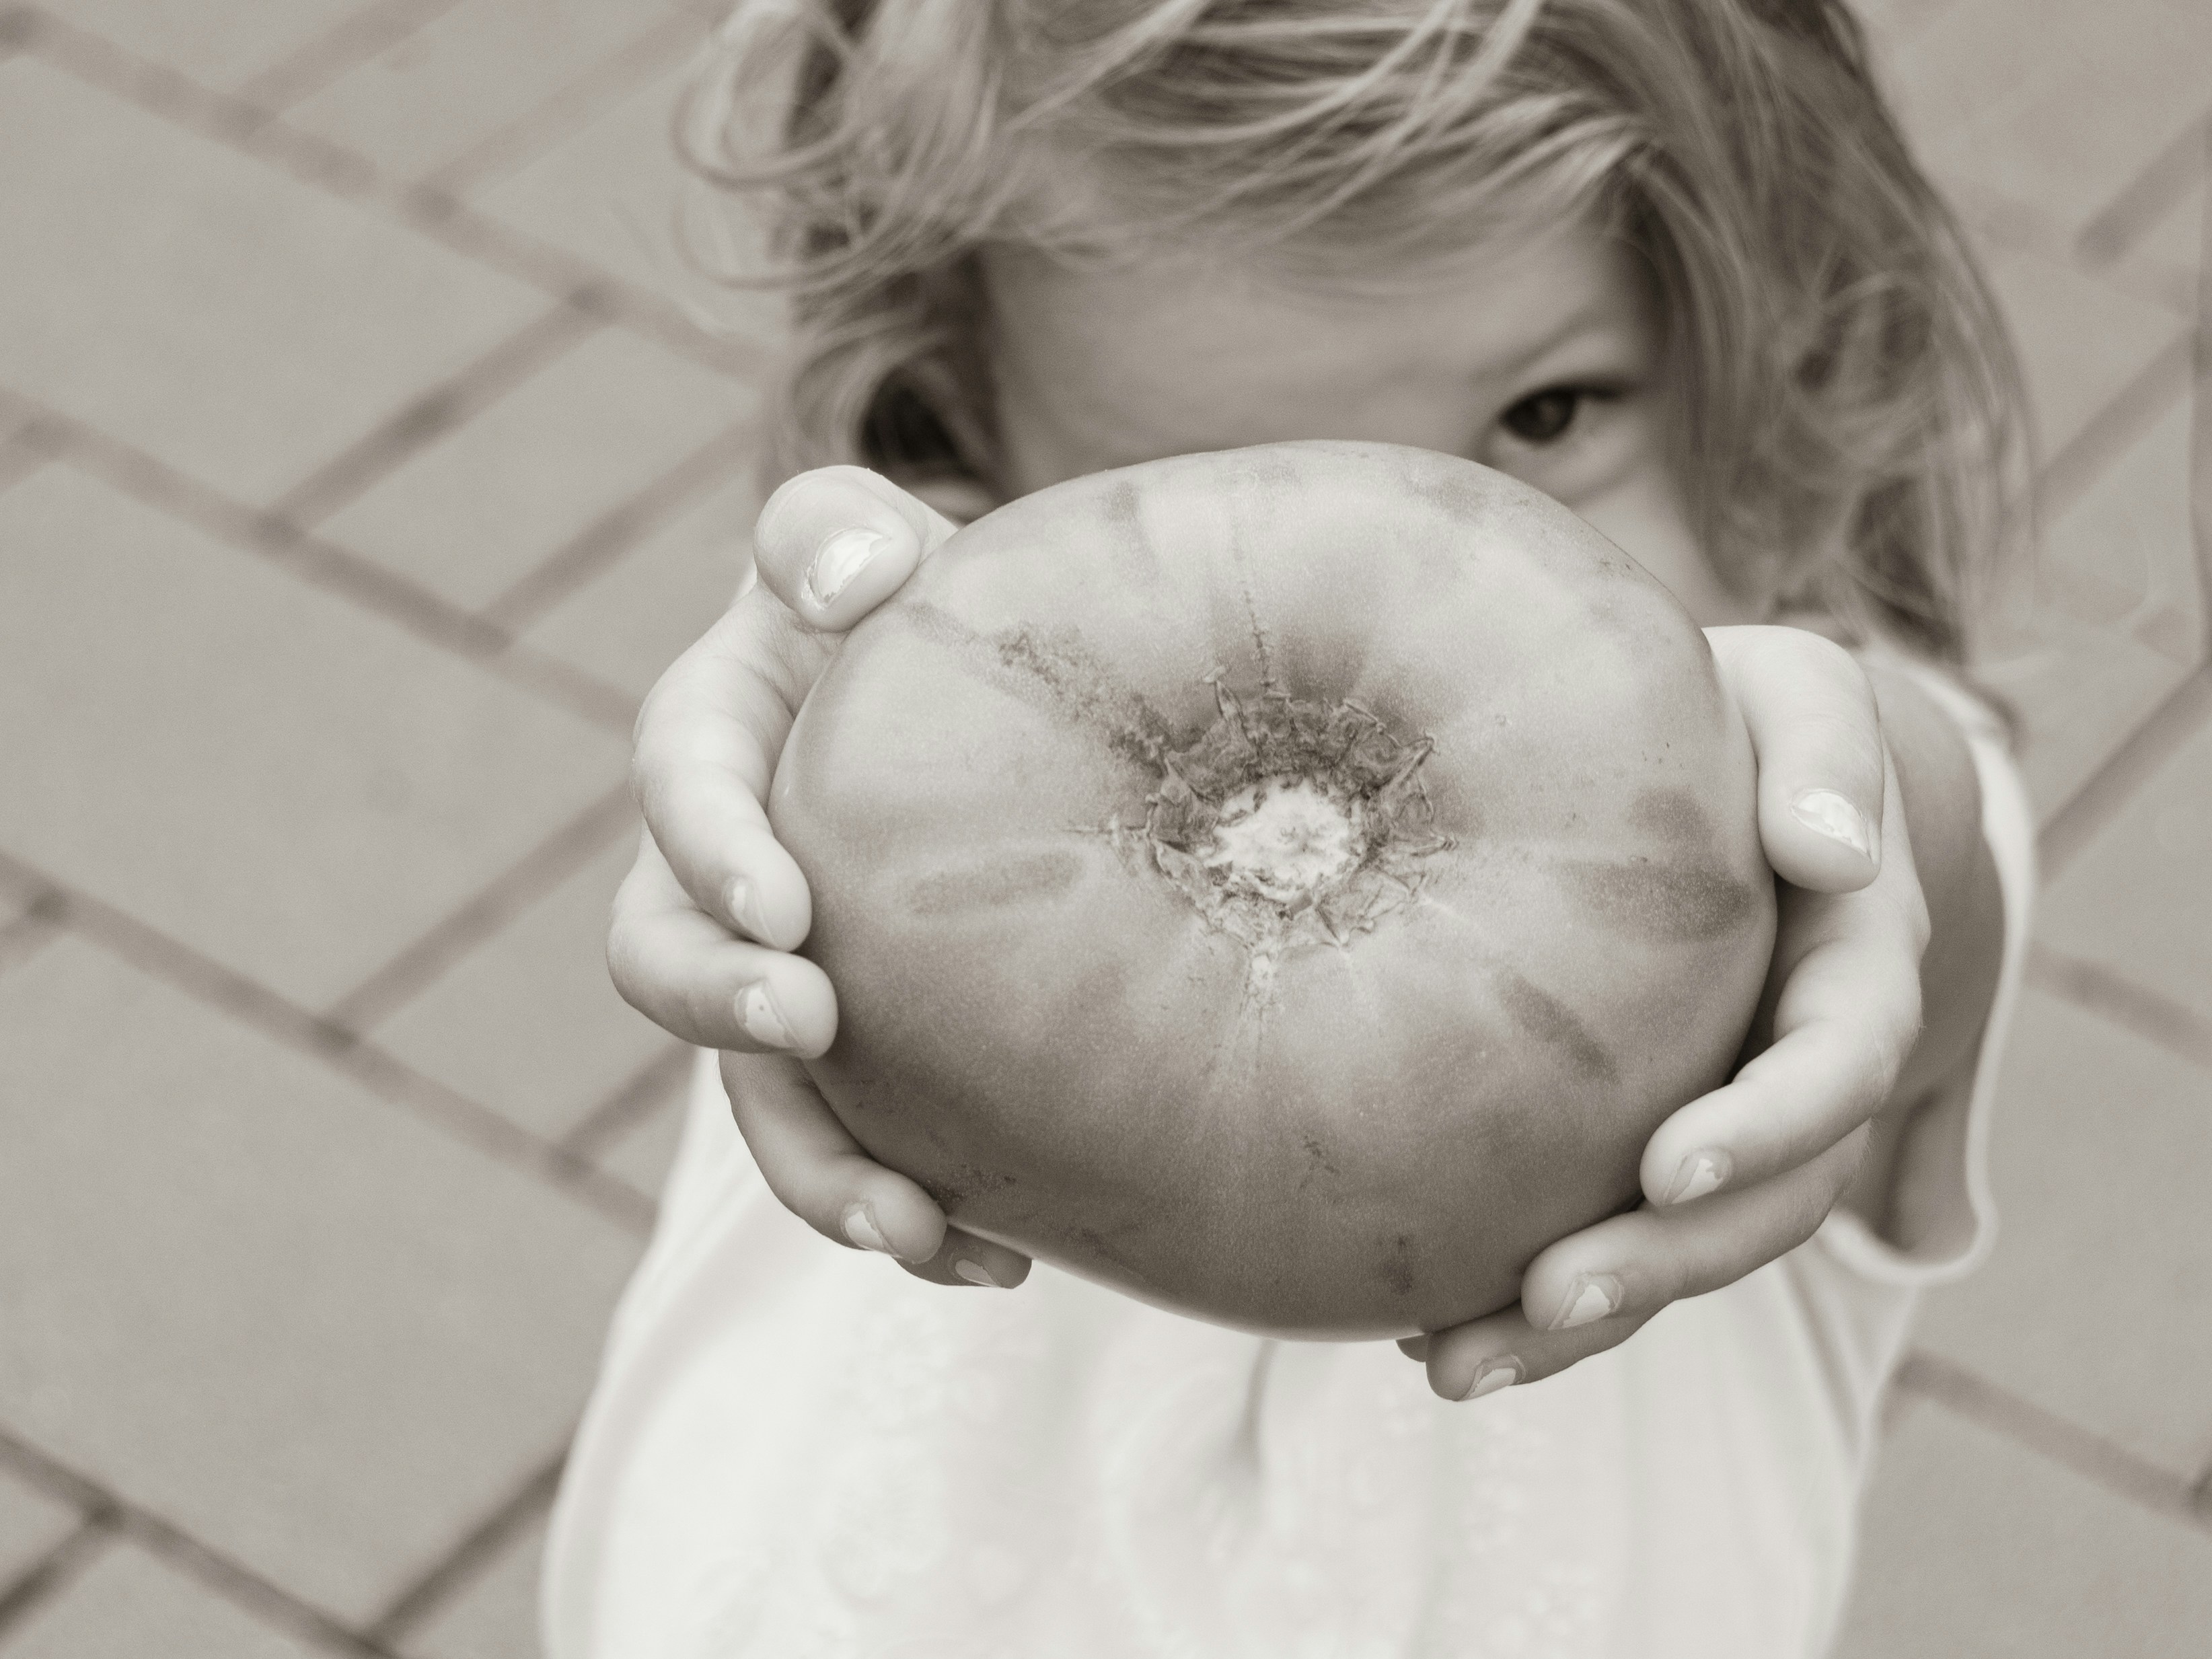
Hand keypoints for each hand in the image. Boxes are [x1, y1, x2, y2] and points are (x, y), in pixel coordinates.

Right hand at [607, 466, 1032, 1289]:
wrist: (990, 692)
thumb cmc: (933, 604)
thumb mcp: (879, 548)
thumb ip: (834, 533)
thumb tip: (842, 583)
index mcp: (715, 739)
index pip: (681, 787)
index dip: (713, 853)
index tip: (790, 914)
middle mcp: (724, 874)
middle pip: (666, 960)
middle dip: (721, 1011)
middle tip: (810, 1032)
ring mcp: (784, 975)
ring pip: (755, 1094)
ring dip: (816, 1168)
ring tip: (911, 1229)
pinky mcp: (863, 1052)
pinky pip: (857, 1144)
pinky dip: (912, 1207)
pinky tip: (1001, 1256)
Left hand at [1405, 627, 1931, 1400]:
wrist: (1719, 766)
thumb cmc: (1747, 721)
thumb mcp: (1803, 700)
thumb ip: (1828, 760)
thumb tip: (1830, 853)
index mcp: (1851, 967)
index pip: (1839, 1061)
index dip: (1769, 1124)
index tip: (1667, 1166)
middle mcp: (1795, 1067)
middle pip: (1764, 1202)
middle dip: (1663, 1264)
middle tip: (1548, 1296)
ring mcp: (1720, 1116)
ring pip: (1675, 1252)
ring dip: (1576, 1325)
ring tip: (1454, 1368)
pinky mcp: (1635, 1141)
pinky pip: (1600, 1234)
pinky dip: (1524, 1301)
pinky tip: (1423, 1338)